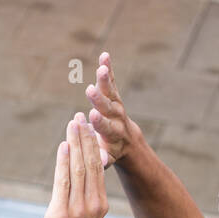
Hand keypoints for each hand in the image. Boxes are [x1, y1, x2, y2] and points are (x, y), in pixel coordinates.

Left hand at [34, 112, 108, 217]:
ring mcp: (78, 210)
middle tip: (80, 116)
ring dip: (74, 142)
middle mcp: (93, 205)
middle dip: (85, 137)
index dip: (93, 146)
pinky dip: (63, 160)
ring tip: (72, 122)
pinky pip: (63, 181)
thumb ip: (81, 202)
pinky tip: (63, 145)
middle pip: (90, 163)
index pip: (97, 169)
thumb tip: (74, 183)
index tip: (88, 127)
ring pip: (78, 168)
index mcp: (100, 206)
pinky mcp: (61, 214)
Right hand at [86, 52, 138, 167]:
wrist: (127, 141)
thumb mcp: (108, 159)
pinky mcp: (115, 95)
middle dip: (99, 99)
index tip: (92, 115)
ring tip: (102, 67)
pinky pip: (111, 80)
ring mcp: (116, 104)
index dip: (99, 121)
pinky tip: (105, 56)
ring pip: (110, 91)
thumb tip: (97, 161)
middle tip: (90, 90)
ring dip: (105, 79)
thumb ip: (103, 158)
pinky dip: (108, 68)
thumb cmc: (112, 151)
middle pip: (107, 107)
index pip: (105, 127)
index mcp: (112, 133)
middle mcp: (116, 117)